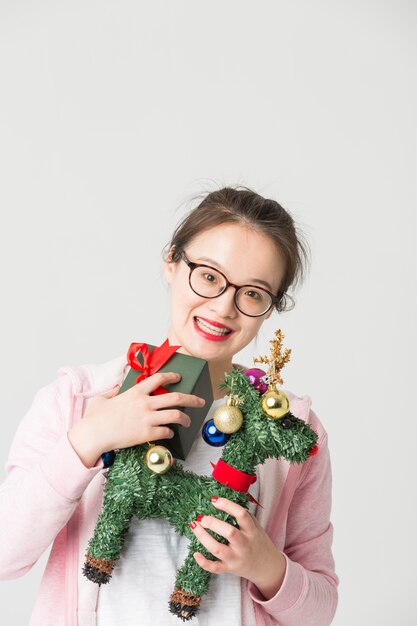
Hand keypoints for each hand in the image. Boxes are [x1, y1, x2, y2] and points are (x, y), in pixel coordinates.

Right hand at [68, 372, 204, 466]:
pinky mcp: (147, 434)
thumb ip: (114, 392)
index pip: (159, 379)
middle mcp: (145, 403)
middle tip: (200, 401)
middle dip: (192, 399)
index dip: (172, 376)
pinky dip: (170, 432)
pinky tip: (170, 433)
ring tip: (188, 422)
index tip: (179, 377)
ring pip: (176, 416)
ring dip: (185, 419)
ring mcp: (147, 419)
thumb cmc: (95, 418)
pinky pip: (166, 432)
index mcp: (136, 392)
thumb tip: (117, 389)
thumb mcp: (103, 398)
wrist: (93, 435)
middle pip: (176, 398)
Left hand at [190, 496, 286, 599]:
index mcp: (252, 531)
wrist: (267, 567)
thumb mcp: (256, 526)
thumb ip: (244, 516)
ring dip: (203, 537)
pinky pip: (215, 568)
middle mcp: (244, 545)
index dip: (227, 505)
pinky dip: (204, 562)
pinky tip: (195, 553)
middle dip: (213, 523)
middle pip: (229, 532)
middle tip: (201, 517)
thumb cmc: (258, 542)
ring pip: (218, 549)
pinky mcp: (229, 569)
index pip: (241, 515)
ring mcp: (236, 558)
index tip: (214, 500)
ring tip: (194, 526)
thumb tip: (224, 502)